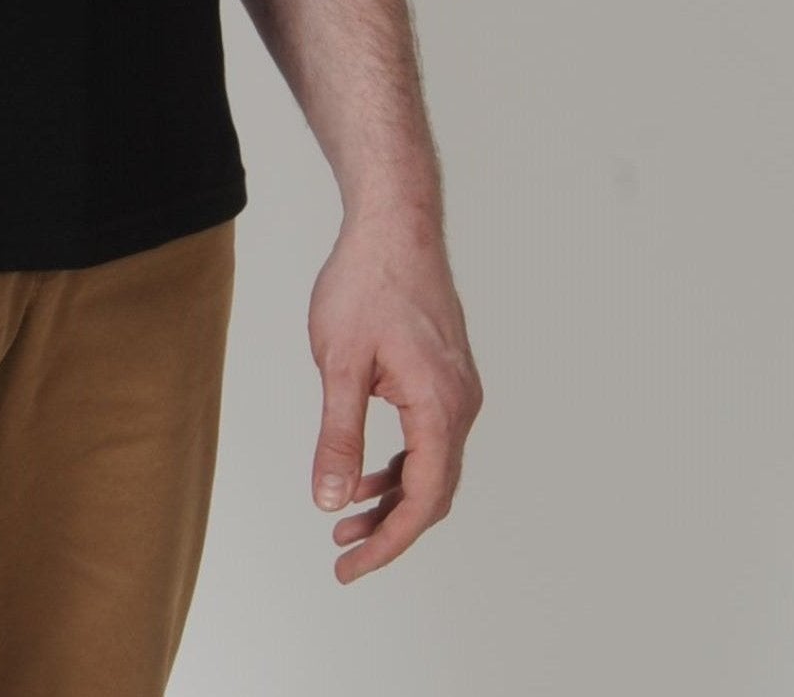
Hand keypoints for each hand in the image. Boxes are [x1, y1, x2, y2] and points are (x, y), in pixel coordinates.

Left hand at [307, 205, 482, 582]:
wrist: (395, 224)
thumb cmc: (365, 283)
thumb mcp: (339, 363)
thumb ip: (338, 436)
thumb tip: (331, 501)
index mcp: (440, 406)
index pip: (423, 499)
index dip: (388, 542)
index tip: (351, 568)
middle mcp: (461, 404)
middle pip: (433, 492)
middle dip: (389, 528)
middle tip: (342, 555)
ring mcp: (458, 390)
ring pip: (432, 466)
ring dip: (391, 497)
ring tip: (343, 521)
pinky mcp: (446, 376)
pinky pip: (429, 438)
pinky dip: (400, 464)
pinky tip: (363, 473)